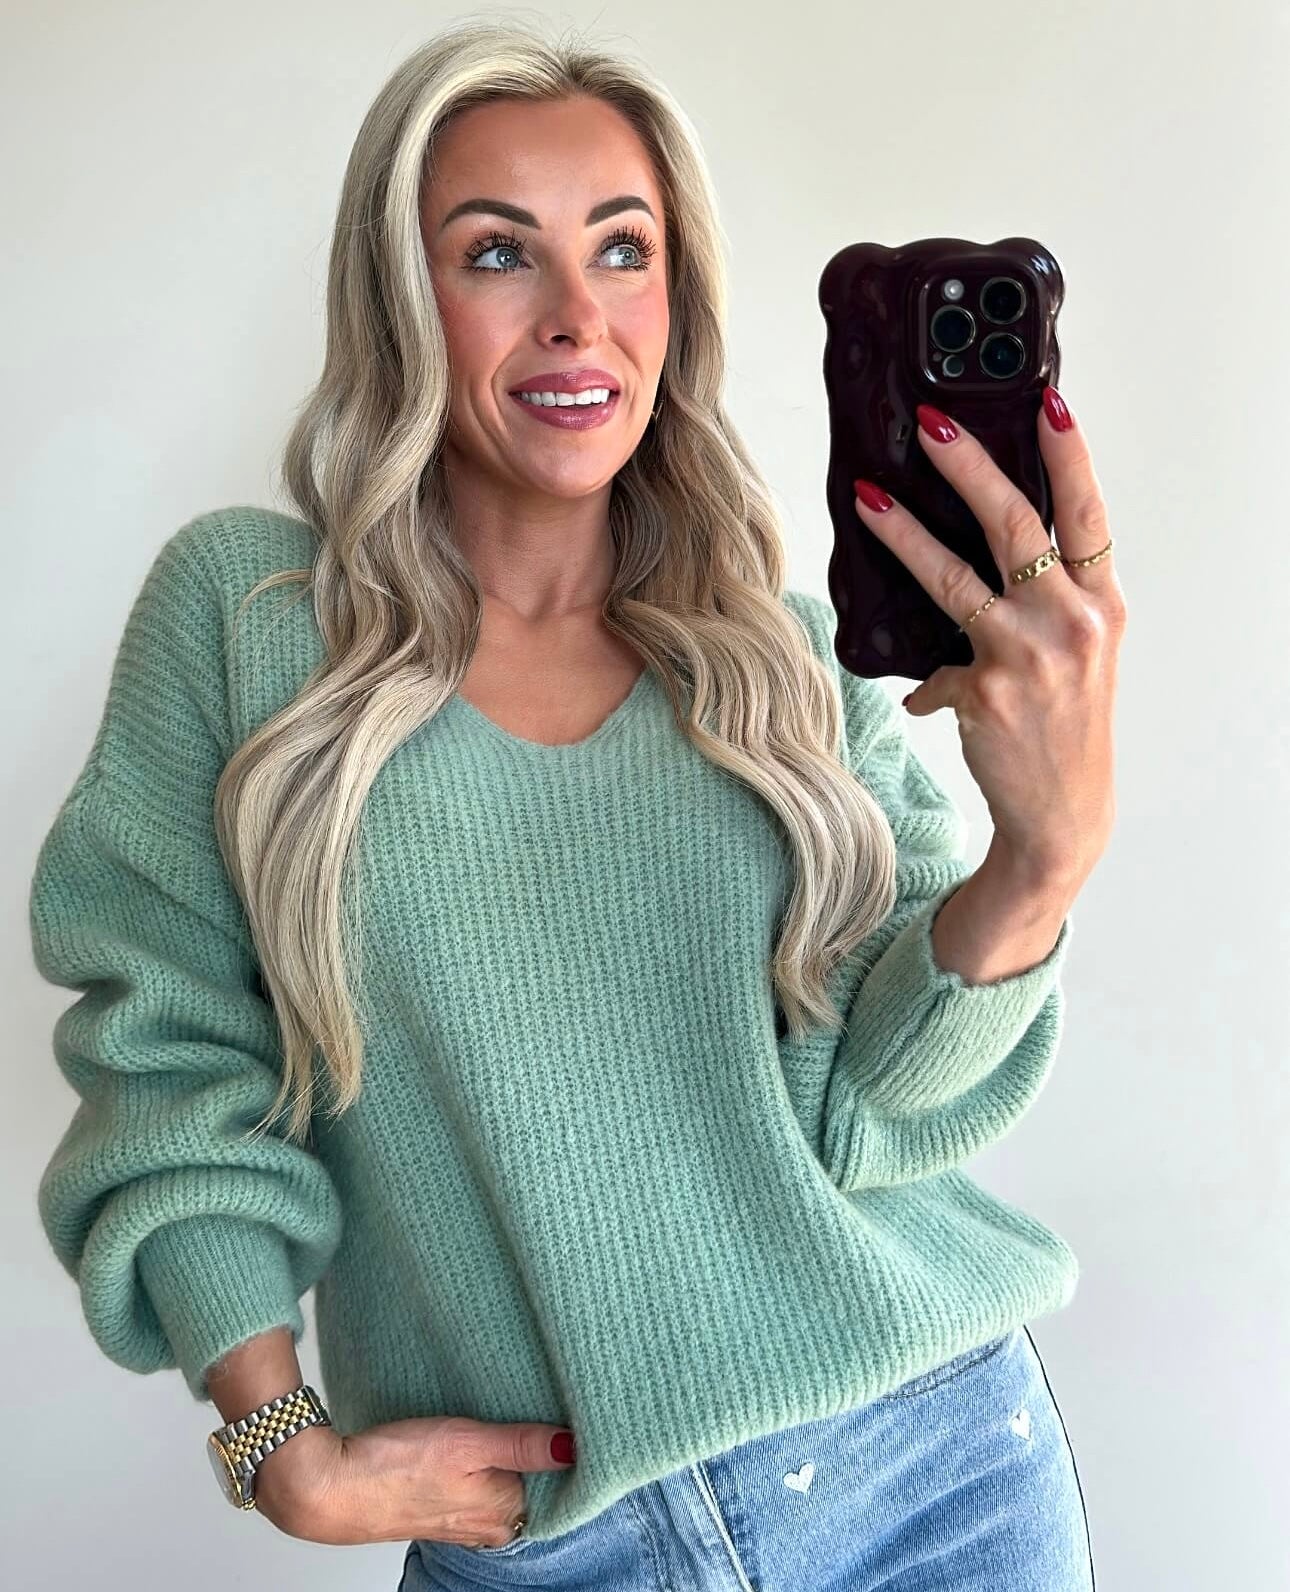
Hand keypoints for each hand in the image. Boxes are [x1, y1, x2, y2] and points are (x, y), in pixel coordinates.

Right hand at [253, 1413, 575, 1548]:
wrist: (328, 1485)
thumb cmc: (392, 1466)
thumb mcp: (467, 1443)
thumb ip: (521, 1444)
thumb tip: (573, 1446)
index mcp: (505, 1513)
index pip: (558, 1479)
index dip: (565, 1445)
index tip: (569, 1411)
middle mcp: (490, 1524)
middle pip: (533, 1481)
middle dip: (539, 1449)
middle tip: (542, 1405)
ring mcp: (464, 1518)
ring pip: (505, 1481)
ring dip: (510, 1454)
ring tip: (510, 1416)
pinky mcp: (441, 1506)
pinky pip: (478, 1485)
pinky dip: (483, 1463)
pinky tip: (477, 1441)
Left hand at [852, 388, 1125, 887]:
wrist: (1064, 811)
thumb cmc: (1067, 722)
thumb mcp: (1080, 653)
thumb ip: (1047, 601)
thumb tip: (981, 552)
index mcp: (1101, 603)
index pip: (1086, 514)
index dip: (1069, 454)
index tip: (1047, 400)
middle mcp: (1073, 622)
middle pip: (1016, 524)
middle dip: (969, 466)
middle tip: (930, 426)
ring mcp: (1030, 656)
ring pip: (956, 578)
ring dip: (907, 535)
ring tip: (868, 498)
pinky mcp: (988, 692)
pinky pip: (935, 669)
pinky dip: (927, 683)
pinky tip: (924, 696)